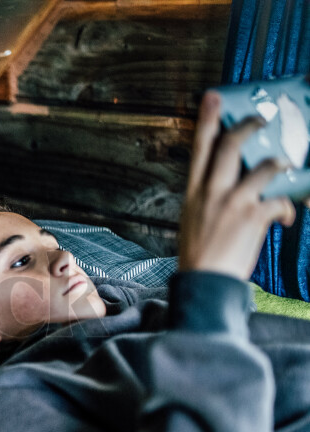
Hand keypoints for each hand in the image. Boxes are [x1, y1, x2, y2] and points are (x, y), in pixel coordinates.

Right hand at [178, 91, 302, 279]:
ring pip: (265, 167)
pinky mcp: (252, 217)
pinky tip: (285, 218)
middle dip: (249, 126)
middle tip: (261, 118)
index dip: (207, 120)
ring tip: (287, 164)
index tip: (213, 97)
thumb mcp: (194, 220)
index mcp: (194, 192)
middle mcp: (212, 192)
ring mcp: (233, 202)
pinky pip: (280, 200)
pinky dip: (287, 208)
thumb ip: (210, 198)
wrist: (204, 283)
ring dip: (280, 165)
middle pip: (231, 146)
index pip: (199, 149)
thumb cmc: (199, 256)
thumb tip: (233, 187)